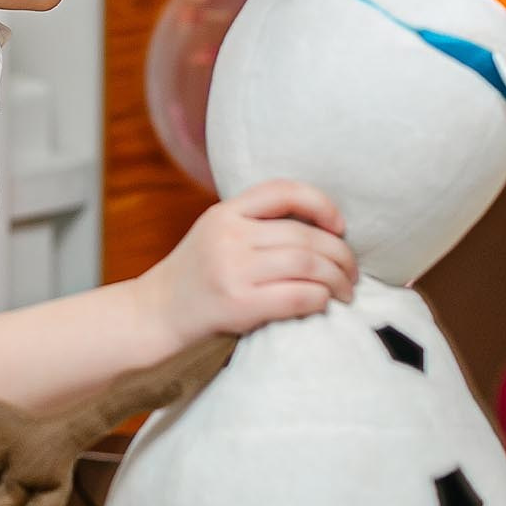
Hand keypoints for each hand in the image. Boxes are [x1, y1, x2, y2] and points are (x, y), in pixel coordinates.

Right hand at [145, 180, 353, 346]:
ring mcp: (232, 270)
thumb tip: (319, 229)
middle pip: (305, 236)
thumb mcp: (215, 235)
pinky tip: (323, 304)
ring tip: (345, 292)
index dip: (321, 204)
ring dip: (337, 280)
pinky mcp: (238, 304)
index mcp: (225, 213)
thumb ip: (254, 226)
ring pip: (307, 265)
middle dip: (341, 255)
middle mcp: (229, 236)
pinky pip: (298, 296)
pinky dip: (320, 299)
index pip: (283, 191)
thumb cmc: (195, 278)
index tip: (339, 226)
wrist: (154, 314)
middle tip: (352, 273)